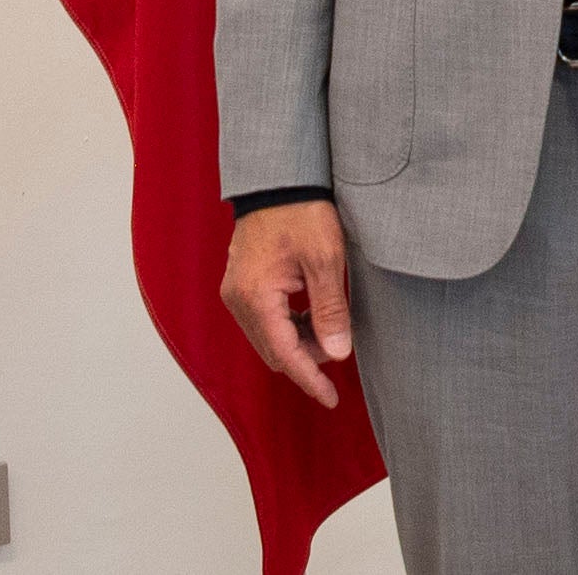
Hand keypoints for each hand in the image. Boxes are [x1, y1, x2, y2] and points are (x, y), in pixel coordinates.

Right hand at [220, 201, 353, 407]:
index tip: (331, 398)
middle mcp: (238, 298)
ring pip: (268, 336)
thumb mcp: (326, 260)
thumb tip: (337, 354)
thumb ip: (330, 310)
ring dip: (299, 341)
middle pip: (273, 350)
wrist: (280, 178)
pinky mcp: (243, 282)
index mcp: (255, 297)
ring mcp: (237, 290)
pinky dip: (289, 325)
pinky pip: (264, 318)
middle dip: (306, 359)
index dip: (310, 379)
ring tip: (331, 326)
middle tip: (340, 349)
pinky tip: (313, 313)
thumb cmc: (302, 213)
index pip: (284, 354)